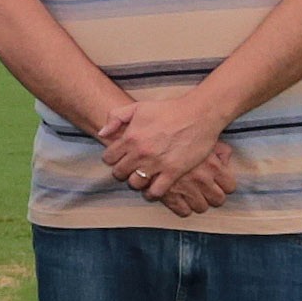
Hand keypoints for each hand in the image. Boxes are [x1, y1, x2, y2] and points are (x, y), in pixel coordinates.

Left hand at [99, 94, 226, 202]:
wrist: (199, 114)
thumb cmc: (168, 109)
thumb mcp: (138, 107)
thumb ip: (116, 117)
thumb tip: (102, 133)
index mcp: (130, 137)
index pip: (108, 158)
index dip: (112, 158)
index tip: (119, 158)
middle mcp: (141, 153)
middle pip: (119, 173)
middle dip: (122, 171)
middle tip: (130, 168)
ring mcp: (157, 164)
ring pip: (135, 184)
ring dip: (136, 182)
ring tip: (141, 177)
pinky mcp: (173, 172)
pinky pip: (156, 191)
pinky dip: (151, 193)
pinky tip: (152, 188)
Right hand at [154, 143, 237, 218]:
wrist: (152, 137)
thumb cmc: (180, 133)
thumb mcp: (205, 137)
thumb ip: (220, 150)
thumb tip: (225, 158)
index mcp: (214, 166)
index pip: (230, 186)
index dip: (225, 185)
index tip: (219, 183)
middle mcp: (203, 179)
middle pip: (218, 200)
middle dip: (212, 196)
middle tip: (205, 190)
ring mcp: (186, 189)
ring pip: (201, 207)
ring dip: (197, 202)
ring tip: (191, 195)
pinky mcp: (169, 195)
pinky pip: (182, 211)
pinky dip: (182, 208)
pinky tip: (178, 199)